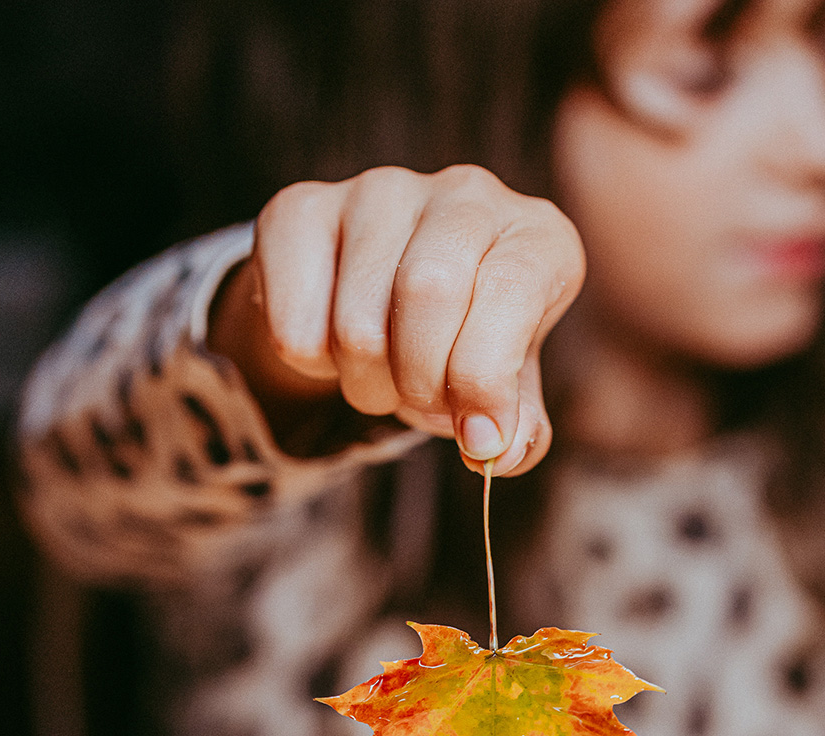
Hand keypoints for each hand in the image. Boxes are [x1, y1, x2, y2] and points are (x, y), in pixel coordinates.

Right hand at [209, 165, 584, 474]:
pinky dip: (311, 365)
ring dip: (365, 384)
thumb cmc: (461, 346)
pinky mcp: (301, 209)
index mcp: (536, 237)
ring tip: (381, 371)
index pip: (511, 291)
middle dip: (419, 382)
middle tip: (418, 401)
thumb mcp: (505, 390)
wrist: (385, 303)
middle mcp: (465, 193)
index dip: (485, 381)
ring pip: (357, 325)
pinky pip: (294, 326)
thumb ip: (516, 428)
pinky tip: (333, 338)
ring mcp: (379, 191)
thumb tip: (498, 450)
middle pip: (428, 293)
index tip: (477, 439)